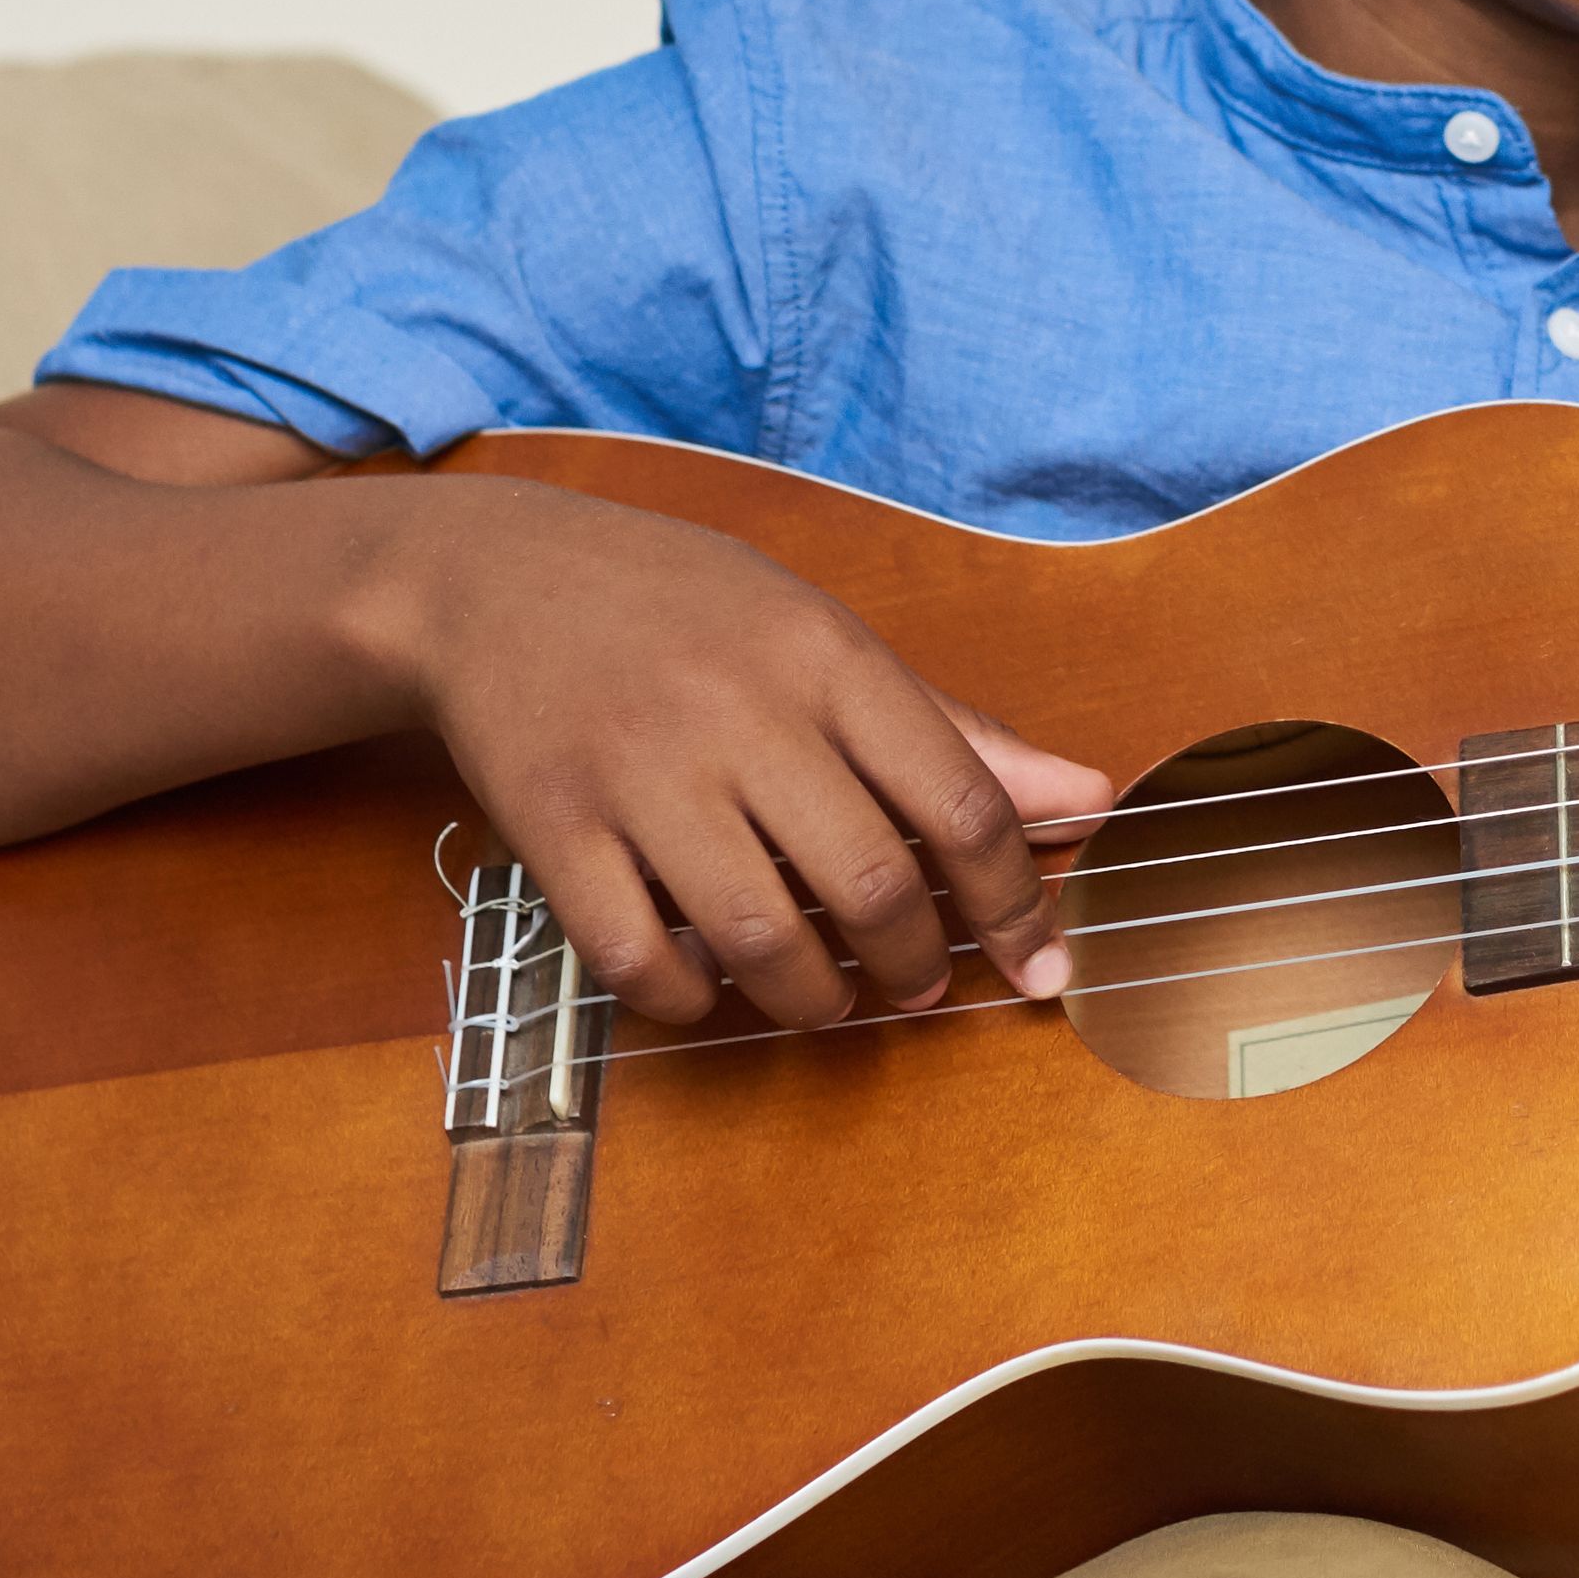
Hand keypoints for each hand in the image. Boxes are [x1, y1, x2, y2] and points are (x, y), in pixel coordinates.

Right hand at [371, 478, 1105, 1032]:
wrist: (495, 577)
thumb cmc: (685, 610)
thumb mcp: (825, 636)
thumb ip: (952, 729)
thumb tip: (1083, 798)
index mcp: (827, 659)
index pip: (961, 802)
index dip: (1016, 902)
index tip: (1039, 960)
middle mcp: (741, 713)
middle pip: (870, 882)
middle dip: (916, 963)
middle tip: (918, 983)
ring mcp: (641, 772)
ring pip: (760, 937)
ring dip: (814, 999)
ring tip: (827, 999)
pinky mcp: (554, 825)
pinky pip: (636, 957)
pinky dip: (688, 1000)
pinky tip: (710, 987)